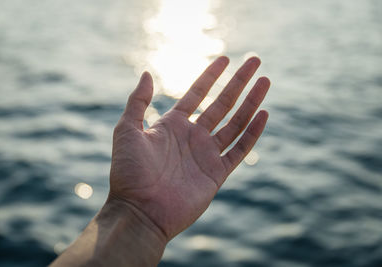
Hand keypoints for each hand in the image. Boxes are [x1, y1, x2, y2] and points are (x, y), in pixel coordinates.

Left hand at [109, 56, 269, 241]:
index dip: (211, 76)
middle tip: (255, 61)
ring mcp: (206, 155)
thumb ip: (137, 101)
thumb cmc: (128, 172)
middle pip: (222, 104)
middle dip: (238, 82)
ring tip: (265, 82)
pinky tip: (263, 114)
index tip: (225, 59)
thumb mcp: (127, 130)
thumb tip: (146, 72)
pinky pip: (239, 149)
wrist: (139, 211)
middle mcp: (192, 137)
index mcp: (173, 125)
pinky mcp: (217, 174)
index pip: (197, 94)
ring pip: (235, 123)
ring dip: (251, 103)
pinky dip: (252, 133)